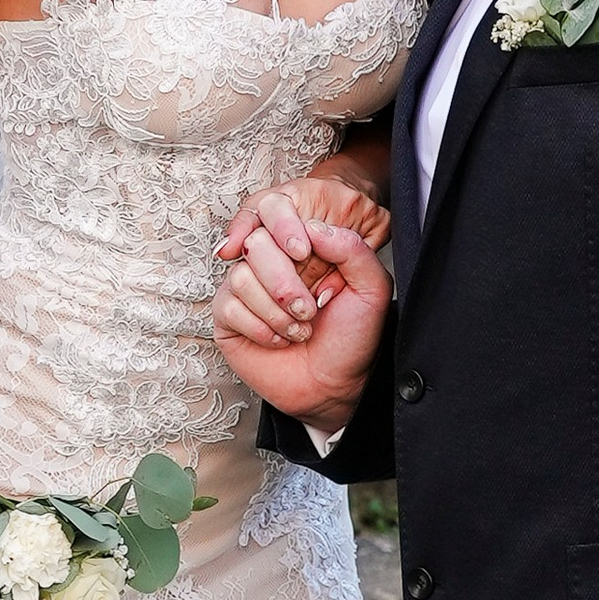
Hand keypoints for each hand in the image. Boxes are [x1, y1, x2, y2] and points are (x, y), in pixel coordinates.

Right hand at [215, 174, 390, 350]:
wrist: (336, 385)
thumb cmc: (353, 338)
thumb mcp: (370, 287)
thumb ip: (351, 248)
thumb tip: (313, 227)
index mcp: (302, 248)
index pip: (277, 214)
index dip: (285, 229)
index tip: (302, 253)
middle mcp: (271, 264)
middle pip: (256, 244)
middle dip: (285, 281)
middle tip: (309, 309)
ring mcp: (246, 289)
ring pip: (241, 277)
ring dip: (276, 311)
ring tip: (300, 330)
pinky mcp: (228, 317)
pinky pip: (230, 307)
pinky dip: (260, 328)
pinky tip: (280, 341)